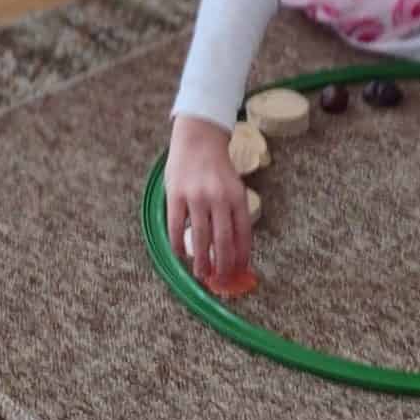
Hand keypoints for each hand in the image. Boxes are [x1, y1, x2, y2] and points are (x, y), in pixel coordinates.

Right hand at [165, 114, 251, 285]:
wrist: (198, 139)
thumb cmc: (217, 169)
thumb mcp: (233, 188)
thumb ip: (234, 213)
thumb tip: (235, 248)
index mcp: (237, 197)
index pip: (242, 233)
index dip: (242, 255)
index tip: (240, 272)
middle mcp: (218, 197)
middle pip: (223, 239)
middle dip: (223, 263)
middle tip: (220, 279)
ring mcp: (196, 196)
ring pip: (200, 236)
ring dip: (201, 260)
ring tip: (201, 274)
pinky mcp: (176, 195)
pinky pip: (177, 226)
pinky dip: (179, 244)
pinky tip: (180, 254)